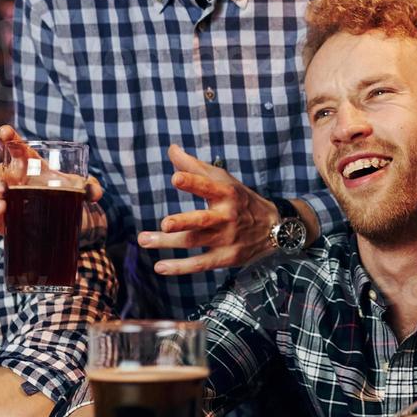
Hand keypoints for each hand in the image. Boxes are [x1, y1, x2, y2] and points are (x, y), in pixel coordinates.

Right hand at [0, 126, 103, 233]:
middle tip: (4, 190)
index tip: (5, 134)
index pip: (14, 145)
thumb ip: (90, 187)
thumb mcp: (79, 191)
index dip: (6, 136)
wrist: (62, 226)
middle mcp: (10, 178)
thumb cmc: (67, 198)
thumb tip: (93, 191)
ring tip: (1, 209)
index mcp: (28, 164)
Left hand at [142, 144, 280, 275]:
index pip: (208, 186)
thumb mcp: (223, 180)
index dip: (193, 182)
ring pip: (195, 241)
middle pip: (202, 220)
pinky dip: (180, 267)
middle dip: (183, 222)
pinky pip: (200, 264)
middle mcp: (227, 216)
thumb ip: (195, 166)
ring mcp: (226, 239)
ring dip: (168, 243)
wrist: (273, 228)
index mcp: (226, 193)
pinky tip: (160, 266)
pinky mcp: (225, 257)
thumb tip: (171, 149)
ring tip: (143, 240)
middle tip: (165, 223)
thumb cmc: (240, 199)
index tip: (176, 178)